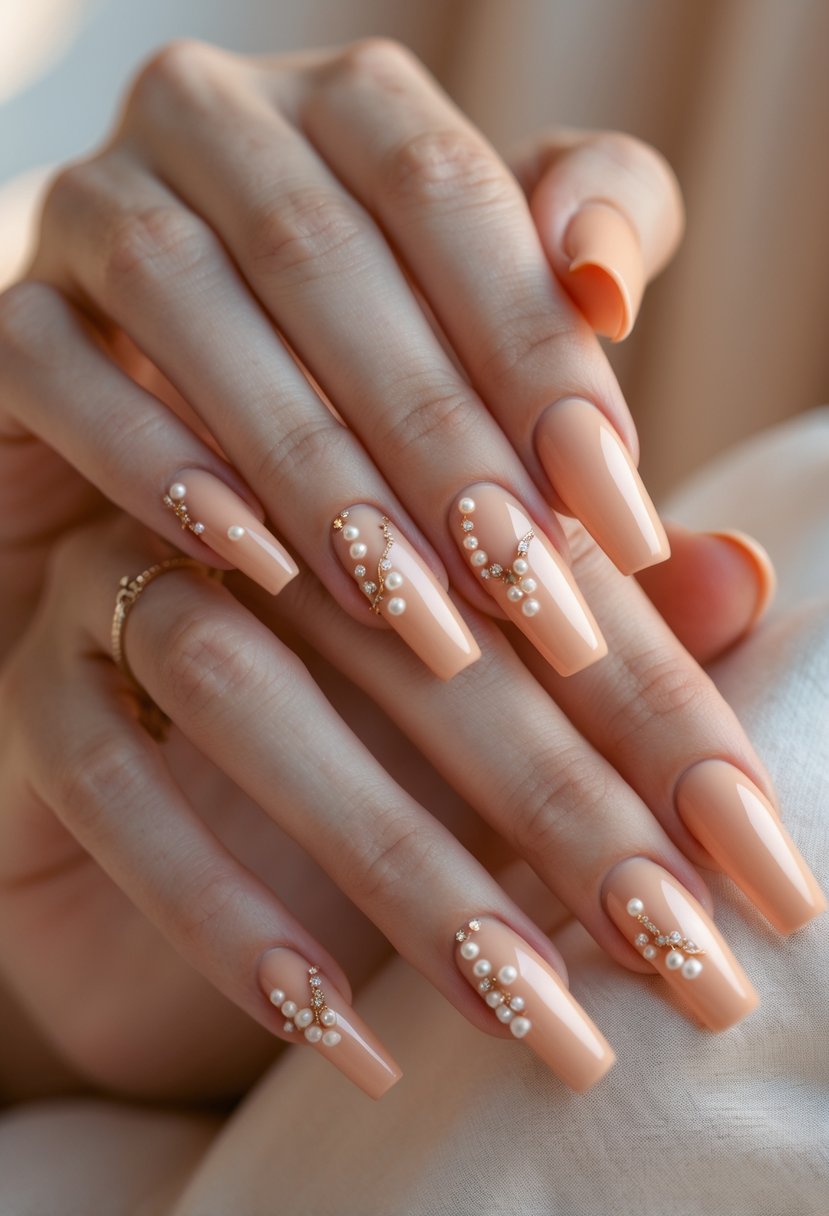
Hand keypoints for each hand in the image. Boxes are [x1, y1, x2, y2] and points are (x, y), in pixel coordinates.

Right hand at [0, 509, 819, 1103]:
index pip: (534, 578)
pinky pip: (109, 783)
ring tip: (520, 1001)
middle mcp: (252, 518)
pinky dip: (220, 906)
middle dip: (550, 795)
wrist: (153, 849)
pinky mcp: (37, 691)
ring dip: (391, 854)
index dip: (656, 715)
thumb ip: (605, 642)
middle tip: (673, 945)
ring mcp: (126, 590)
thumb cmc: (343, 771)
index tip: (757, 865)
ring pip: (242, 684)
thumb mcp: (482, 719)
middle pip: (408, 629)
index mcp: (372, 493)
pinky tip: (329, 1024)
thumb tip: (746, 572)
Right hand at [1, 38, 684, 685]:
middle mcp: (212, 123)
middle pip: (323, 254)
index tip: (614, 512)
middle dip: (435, 435)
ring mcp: (91, 205)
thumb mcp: (489, 326)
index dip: (536, 353)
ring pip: (186, 304)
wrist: (194, 453)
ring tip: (410, 604)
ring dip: (311, 466)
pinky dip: (156, 466)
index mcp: (345, 104)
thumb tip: (609, 284)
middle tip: (521, 583)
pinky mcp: (10, 315)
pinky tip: (253, 563)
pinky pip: (55, 370)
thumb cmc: (377, 391)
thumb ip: (565, 283)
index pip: (448, 190)